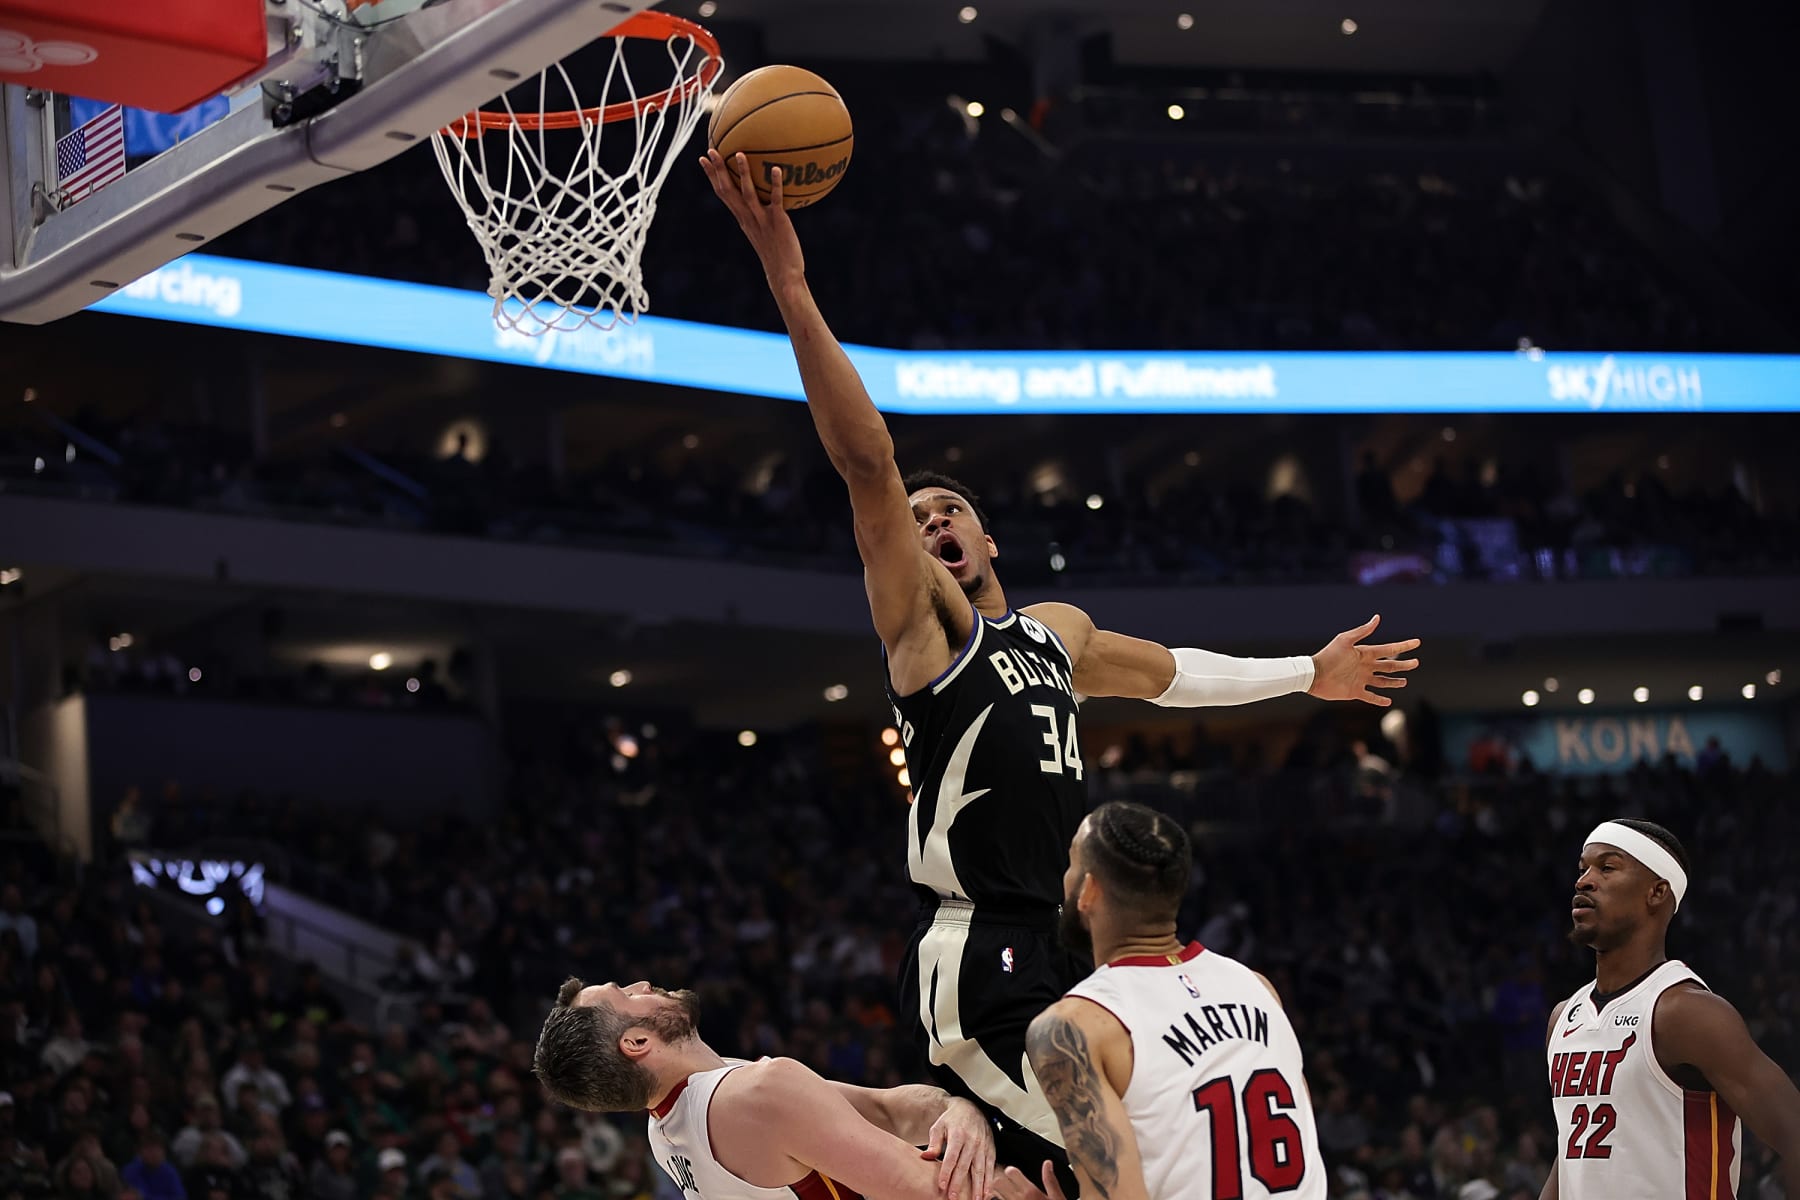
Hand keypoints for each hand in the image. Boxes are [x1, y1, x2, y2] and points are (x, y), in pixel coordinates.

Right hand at [698, 149, 805, 284]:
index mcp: (742, 218)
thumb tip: (766, 200)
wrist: (783, 274)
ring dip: (742, 173)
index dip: (711, 176)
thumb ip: (761, 215)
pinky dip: (775, 184)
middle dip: (717, 170)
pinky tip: (777, 168)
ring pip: (747, 193)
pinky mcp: (777, 221)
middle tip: (710, 150)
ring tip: (739, 153)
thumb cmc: (776, 253)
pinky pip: (775, 200)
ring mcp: (761, 219)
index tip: (702, 159)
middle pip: (728, 190)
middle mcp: (747, 217)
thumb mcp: (763, 232)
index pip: (722, 193)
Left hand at [920, 1098, 996, 1199]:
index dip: (947, 1172)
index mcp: (958, 1135)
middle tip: (954, 1198)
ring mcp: (983, 1146)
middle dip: (959, 1184)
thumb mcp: (939, 1127)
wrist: (970, 1108)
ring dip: (978, 1187)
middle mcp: (972, 1141)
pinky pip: (991, 1168)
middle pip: (965, 1166)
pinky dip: (990, 1182)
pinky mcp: (991, 1150)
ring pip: (980, 1169)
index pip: (951, 1157)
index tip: (942, 1186)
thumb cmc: (951, 1120)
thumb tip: (926, 1157)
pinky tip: (987, 1194)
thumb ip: (933, 1143)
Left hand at [992, 1161, 1065, 1199]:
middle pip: (998, 1182)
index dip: (1011, 1171)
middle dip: (1000, 1180)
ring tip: (1005, 1194)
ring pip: (995, 1194)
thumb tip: (1047, 1164)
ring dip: (998, 1192)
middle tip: (1006, 1183)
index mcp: (1030, 1192)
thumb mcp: (1057, 1198)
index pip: (1011, 1172)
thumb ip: (1050, 1180)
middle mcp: (1019, 1199)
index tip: (1013, 1173)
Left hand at [1307, 614, 1419, 706]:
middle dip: (1402, 665)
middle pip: (1389, 665)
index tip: (1416, 642)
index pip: (1388, 649)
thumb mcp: (1345, 640)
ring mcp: (1360, 679)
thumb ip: (1362, 631)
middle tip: (1416, 663)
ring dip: (1393, 682)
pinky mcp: (1354, 692)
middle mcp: (1365, 666)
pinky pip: (1370, 696)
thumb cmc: (1328, 655)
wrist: (1313, 675)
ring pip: (1382, 681)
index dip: (1403, 646)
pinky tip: (1389, 701)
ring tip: (1404, 682)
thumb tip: (1377, 618)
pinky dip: (1379, 699)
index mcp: (1364, 653)